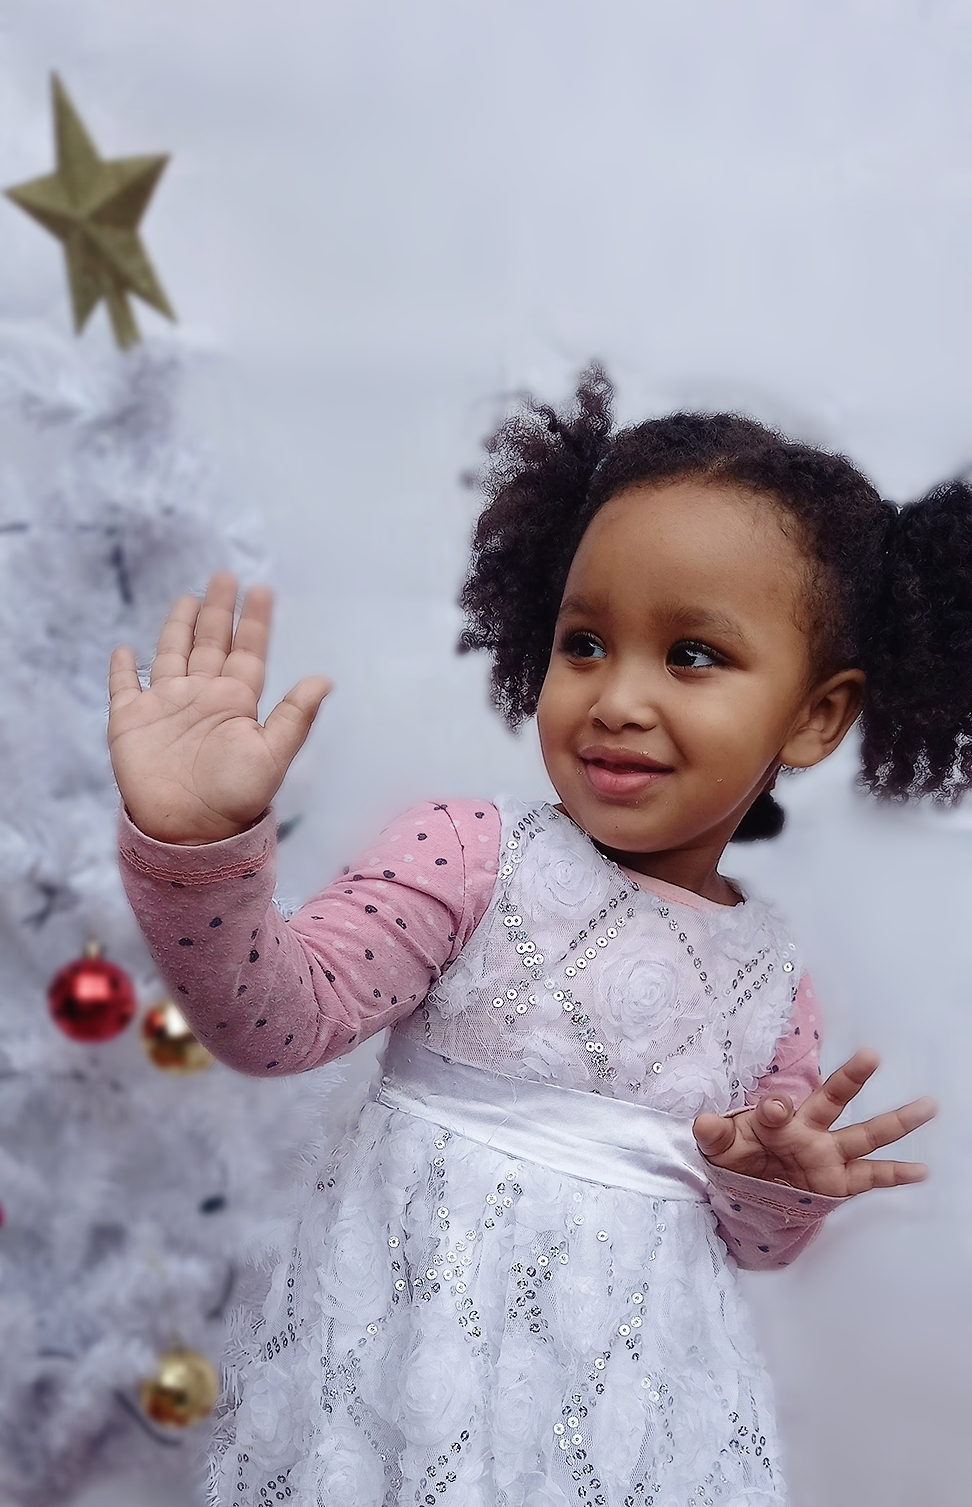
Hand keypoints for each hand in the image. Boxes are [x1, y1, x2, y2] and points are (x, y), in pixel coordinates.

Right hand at [108, 572, 330, 843]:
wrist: (189, 832)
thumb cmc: (235, 797)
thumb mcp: (272, 754)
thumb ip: (295, 715)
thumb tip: (325, 680)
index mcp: (236, 701)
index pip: (248, 650)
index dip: (255, 621)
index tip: (261, 589)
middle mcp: (202, 697)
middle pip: (211, 642)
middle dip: (218, 610)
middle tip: (225, 576)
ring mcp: (166, 707)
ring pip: (172, 655)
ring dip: (178, 627)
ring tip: (189, 598)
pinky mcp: (130, 721)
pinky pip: (124, 688)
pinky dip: (122, 669)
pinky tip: (124, 649)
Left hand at [693, 1049, 935, 1197]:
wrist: (751, 1190)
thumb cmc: (739, 1157)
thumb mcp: (722, 1150)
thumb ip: (715, 1136)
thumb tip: (702, 1121)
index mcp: (777, 1121)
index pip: (778, 1111)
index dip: (775, 1110)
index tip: (774, 1108)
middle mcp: (809, 1132)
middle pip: (833, 1100)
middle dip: (851, 1079)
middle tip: (871, 1054)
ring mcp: (828, 1155)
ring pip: (867, 1134)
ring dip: (896, 1121)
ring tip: (928, 1105)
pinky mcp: (839, 1182)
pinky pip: (872, 1177)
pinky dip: (896, 1175)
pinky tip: (922, 1170)